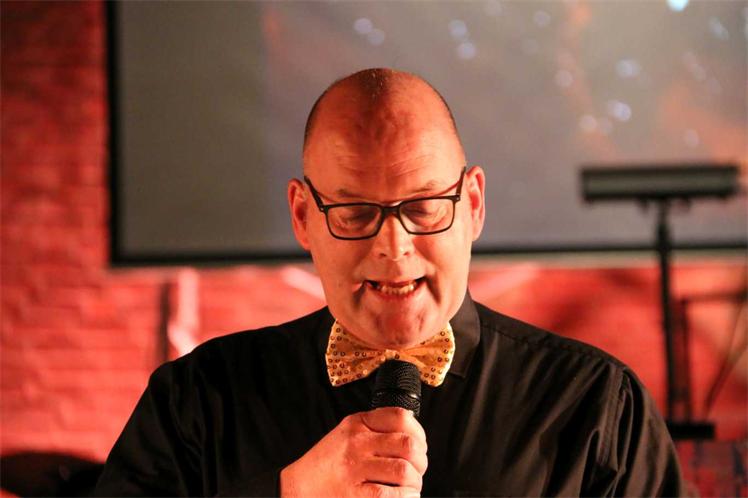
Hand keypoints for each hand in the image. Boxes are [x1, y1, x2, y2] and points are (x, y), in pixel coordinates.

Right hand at [280, 407, 427, 497]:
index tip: (420, 446)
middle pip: (407, 445)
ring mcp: (354, 469)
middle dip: (421, 461)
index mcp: (357, 424)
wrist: (298, 488)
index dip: (419, 433)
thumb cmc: (327, 464)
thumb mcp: (347, 434)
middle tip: (418, 470)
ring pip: (403, 471)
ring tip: (411, 487)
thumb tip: (412, 432)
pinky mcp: (353, 495)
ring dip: (415, 482)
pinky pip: (390, 495)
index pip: (400, 417)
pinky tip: (405, 497)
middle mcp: (356, 443)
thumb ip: (375, 429)